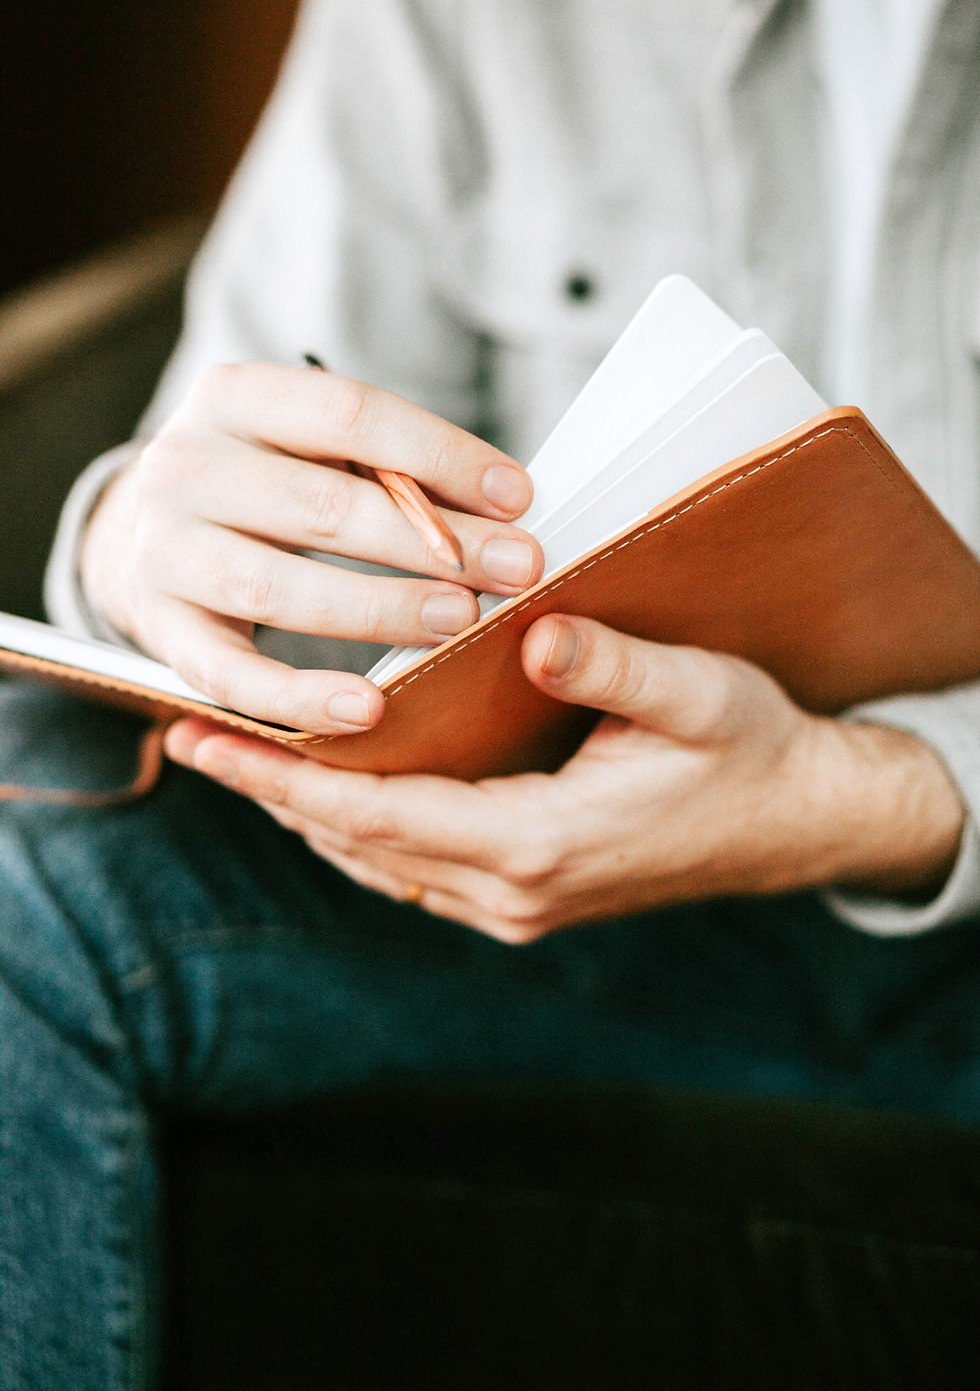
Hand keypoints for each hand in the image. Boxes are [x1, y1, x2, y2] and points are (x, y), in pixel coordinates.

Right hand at [81, 363, 542, 732]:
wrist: (140, 536)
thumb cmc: (267, 486)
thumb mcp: (311, 447)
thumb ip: (387, 467)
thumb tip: (506, 508)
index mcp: (233, 397)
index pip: (347, 414)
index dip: (439, 454)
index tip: (517, 495)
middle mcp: (184, 466)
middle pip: (320, 505)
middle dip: (431, 540)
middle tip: (516, 567)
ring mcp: (163, 552)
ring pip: (277, 587)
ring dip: (380, 608)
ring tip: (460, 619)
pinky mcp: (162, 630)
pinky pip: (232, 676)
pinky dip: (301, 696)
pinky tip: (369, 709)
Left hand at [164, 615, 966, 941]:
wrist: (801, 821)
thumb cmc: (751, 749)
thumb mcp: (696, 692)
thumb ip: (611, 665)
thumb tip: (531, 631)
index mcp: (540, 841)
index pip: (376, 811)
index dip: (283, 775)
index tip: (205, 738)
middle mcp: (515, 891)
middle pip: (358, 842)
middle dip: (272, 792)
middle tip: (193, 734)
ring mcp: (520, 905)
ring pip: (381, 862)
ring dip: (309, 813)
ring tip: (243, 757)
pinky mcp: (529, 897)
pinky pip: (416, 868)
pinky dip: (361, 829)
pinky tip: (333, 792)